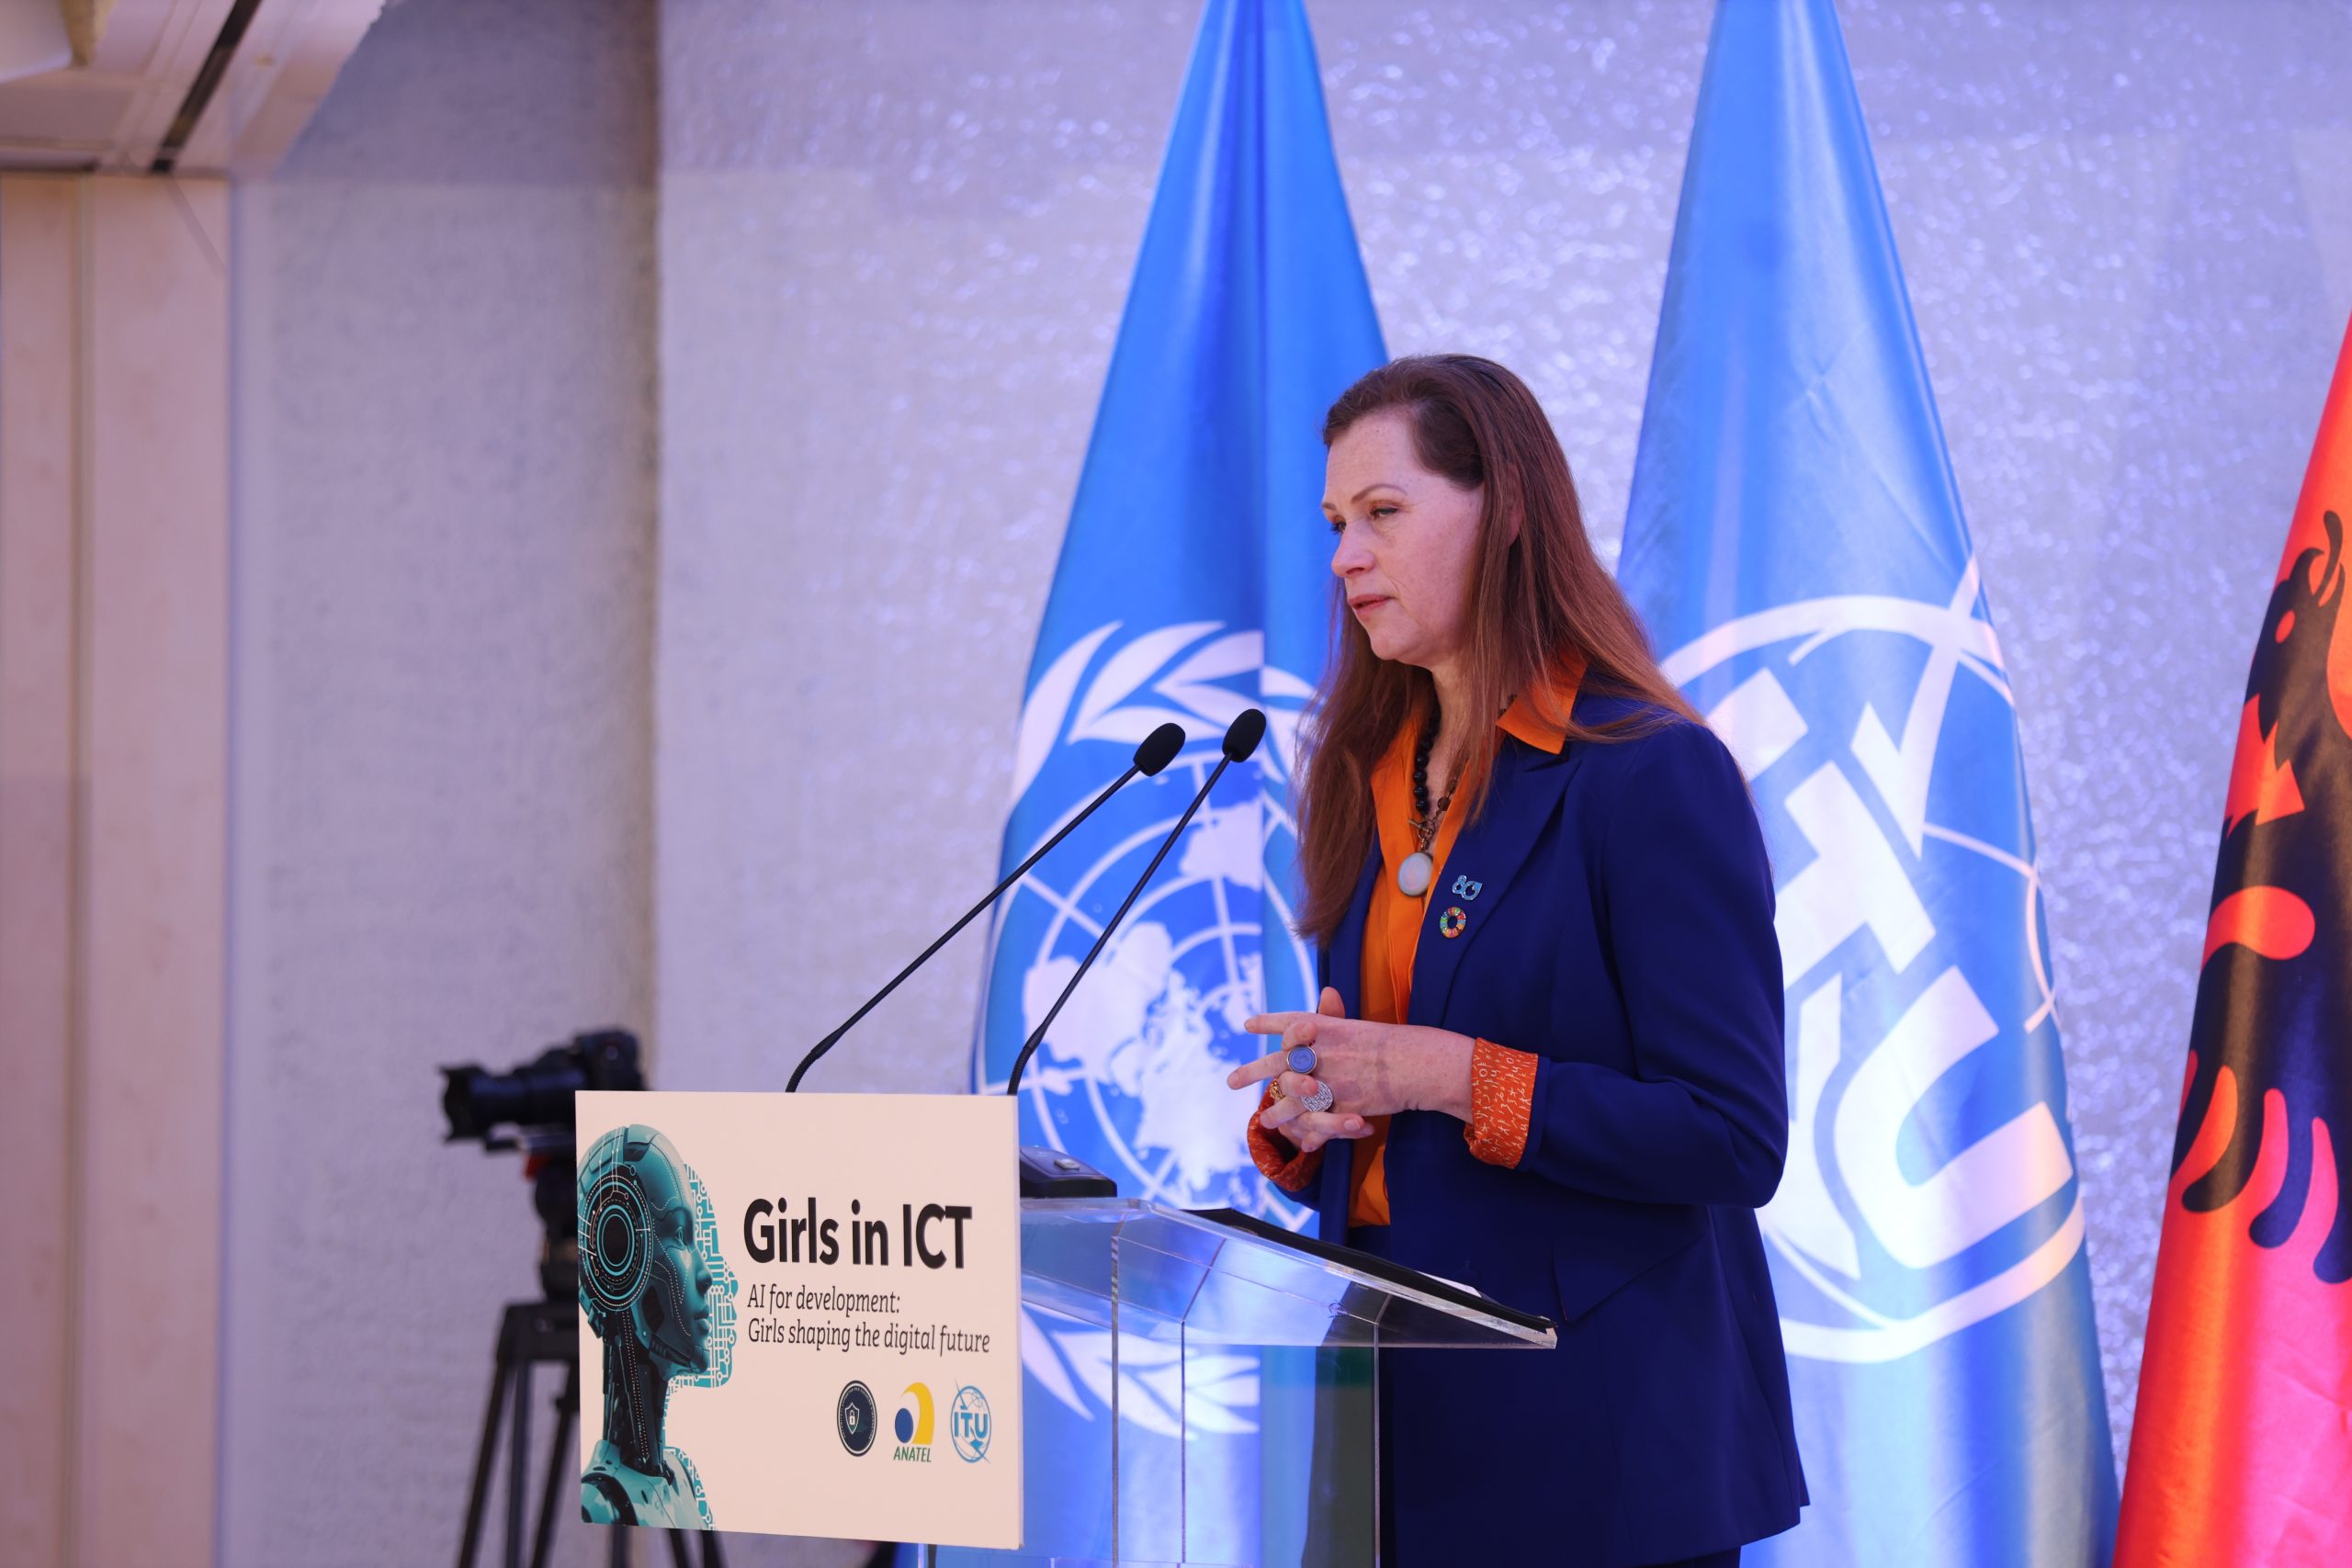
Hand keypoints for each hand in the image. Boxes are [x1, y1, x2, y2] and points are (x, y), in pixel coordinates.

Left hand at [1227, 986, 1476, 1152]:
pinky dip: (1310, 1134)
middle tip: (1231, 1081)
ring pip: (1290, 1098)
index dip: (1268, 1023)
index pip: (1288, 1022)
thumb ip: (1336, 1017)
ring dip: (1275, 1110)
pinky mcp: (1340, 1106)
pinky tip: (1301, 1141)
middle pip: (1277, 1062)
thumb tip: (1326, 992)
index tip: (1248, 1025)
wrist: (1418, 1064)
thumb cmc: (1395, 1044)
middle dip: (1252, 1071)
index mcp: (1325, 1027)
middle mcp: (1320, 1052)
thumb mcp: (1360, 1026)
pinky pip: (1317, 1122)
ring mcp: (1327, 1080)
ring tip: (1263, 1119)